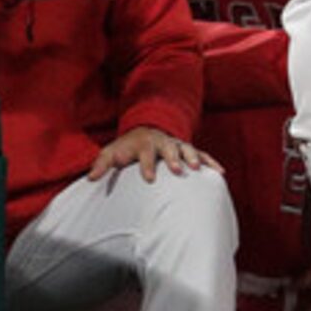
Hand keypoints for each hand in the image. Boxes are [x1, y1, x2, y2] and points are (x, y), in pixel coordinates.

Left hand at [88, 125, 219, 182]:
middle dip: (173, 158)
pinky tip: (220, 172)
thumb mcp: (110, 153)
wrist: (144, 131)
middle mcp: (162, 142)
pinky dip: (211, 161)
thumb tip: (90, 178)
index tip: (149, 179)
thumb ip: (101, 165)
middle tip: (177, 170)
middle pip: (168, 148)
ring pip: (186, 148)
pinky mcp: (187, 149)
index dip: (147, 166)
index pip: (145, 154)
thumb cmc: (126, 148)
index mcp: (144, 144)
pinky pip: (201, 154)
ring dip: (192, 157)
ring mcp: (176, 144)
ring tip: (197, 168)